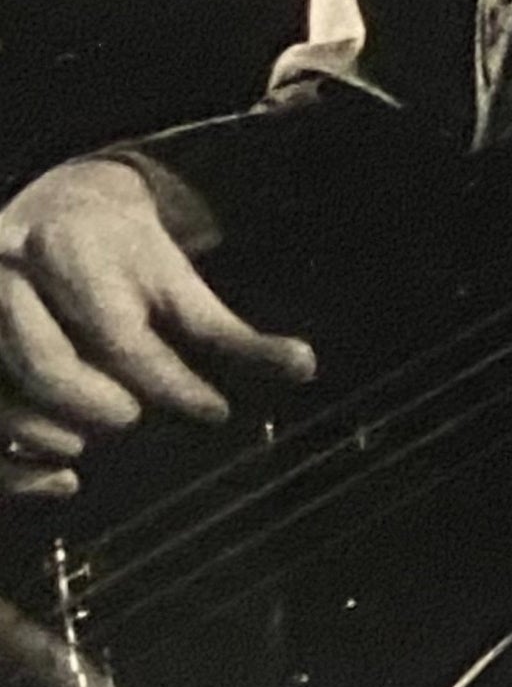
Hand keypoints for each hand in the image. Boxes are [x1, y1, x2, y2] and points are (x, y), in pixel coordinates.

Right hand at [0, 158, 316, 499]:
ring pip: (1, 395)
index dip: (171, 384)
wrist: (55, 208)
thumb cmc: (125, 257)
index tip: (214, 412)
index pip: (120, 336)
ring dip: (45, 433)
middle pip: (48, 366)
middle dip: (99, 405)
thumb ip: (232, 331)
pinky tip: (58, 477)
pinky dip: (11, 463)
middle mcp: (7, 277)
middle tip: (132, 418)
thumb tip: (307, 368)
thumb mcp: (179, 280)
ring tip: (88, 443)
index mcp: (72, 248)